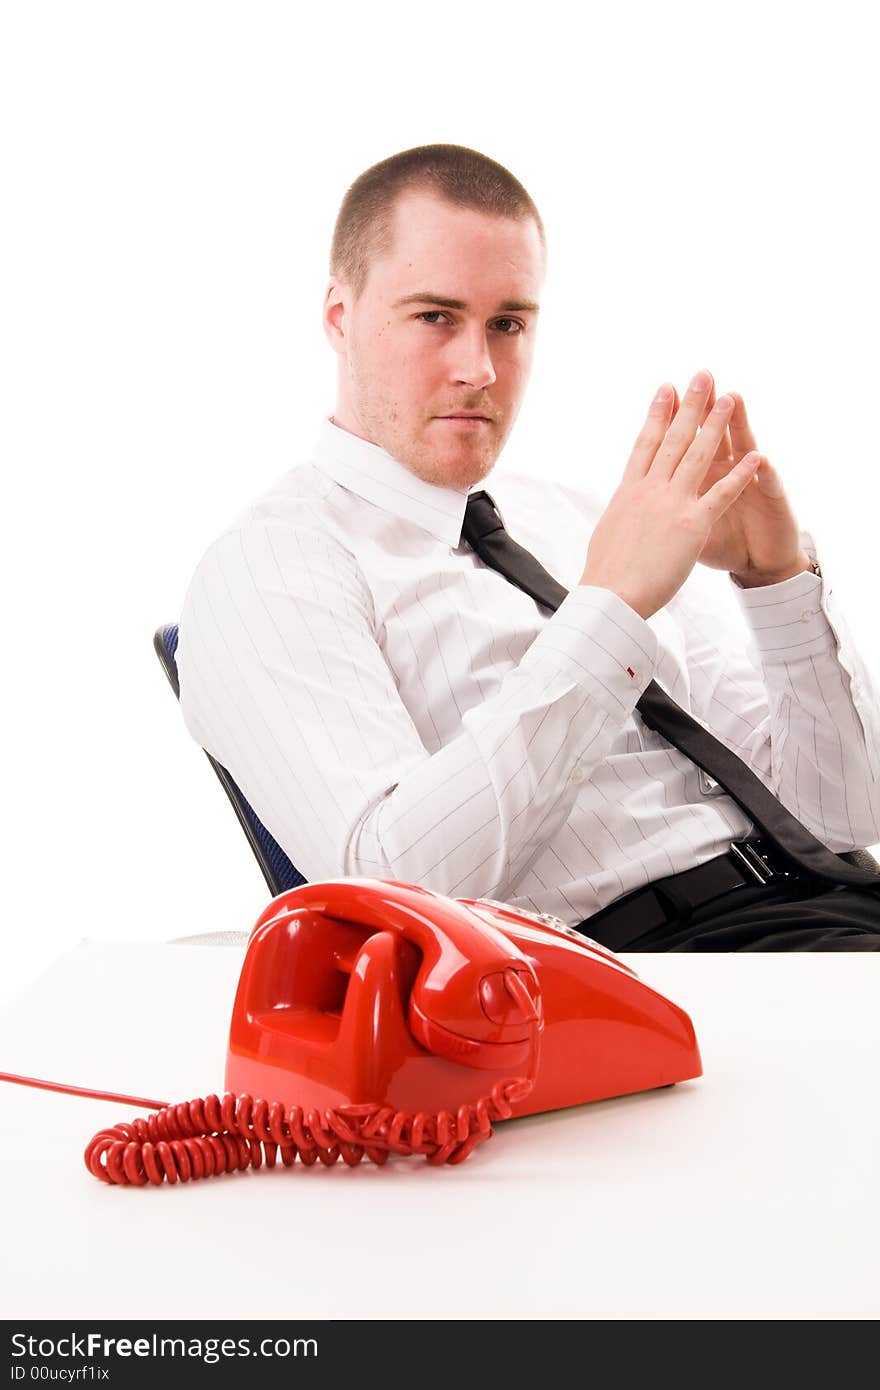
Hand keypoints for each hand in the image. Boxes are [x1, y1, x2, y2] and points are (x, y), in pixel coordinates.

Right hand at [579, 371, 762, 619]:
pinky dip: (741, 474)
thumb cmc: (605, 573)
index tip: (667, 389)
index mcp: (628, 491)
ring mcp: (671, 504)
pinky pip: (721, 494)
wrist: (609, 595)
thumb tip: (620, 507)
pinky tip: (756, 456)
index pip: (645, 444)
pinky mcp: (692, 525)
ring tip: (730, 398)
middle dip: (690, 405)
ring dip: (717, 426)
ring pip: (697, 456)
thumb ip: (622, 512)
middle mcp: (649, 490)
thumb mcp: (609, 532)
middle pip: (673, 439)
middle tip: (702, 377)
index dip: (657, 414)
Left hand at [666, 374, 810, 586]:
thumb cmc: (725, 545)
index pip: (689, 442)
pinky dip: (764, 473)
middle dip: (707, 408)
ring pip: (746, 448)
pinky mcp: (775, 502)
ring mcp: (754, 483)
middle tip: (701, 377)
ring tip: (733, 399)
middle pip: (717, 435)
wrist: (760, 563)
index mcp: (705, 476)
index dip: (678, 419)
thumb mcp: (688, 531)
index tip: (665, 392)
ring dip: (739, 425)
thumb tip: (637, 499)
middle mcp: (731, 472)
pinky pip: (769, 486)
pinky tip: (761, 458)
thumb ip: (668, 508)